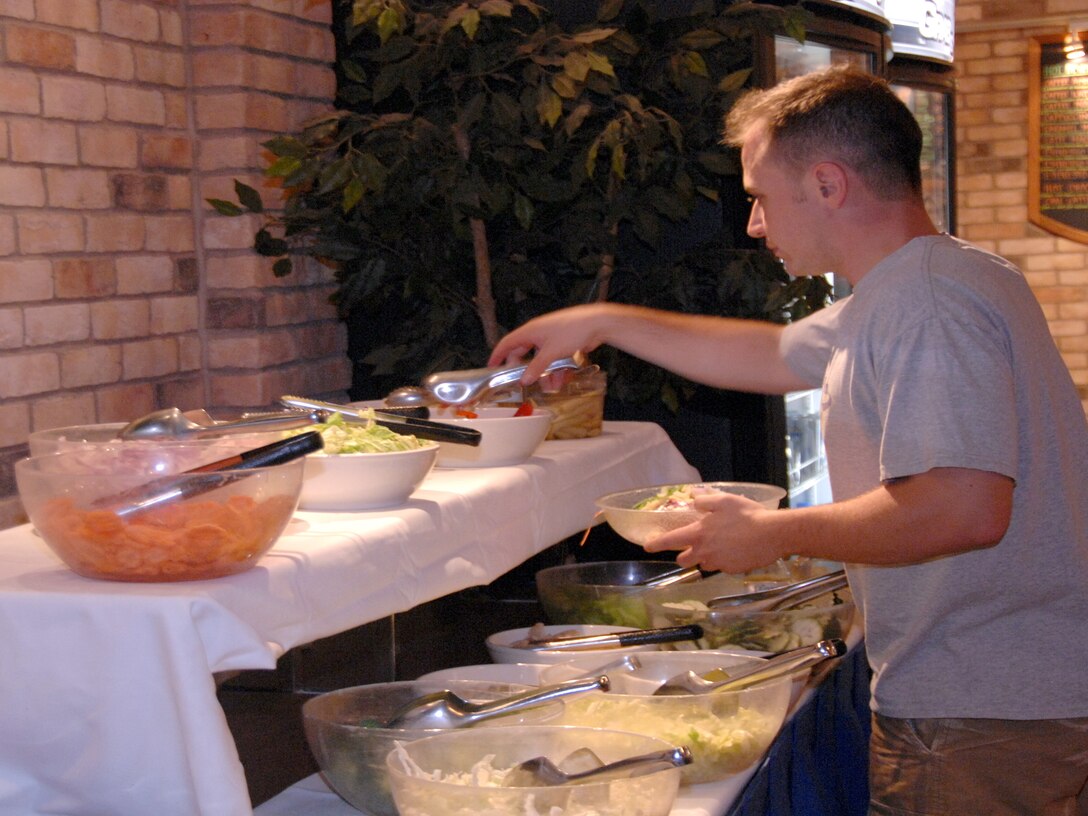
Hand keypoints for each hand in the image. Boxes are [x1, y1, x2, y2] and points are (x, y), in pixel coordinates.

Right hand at [488, 304, 612, 383]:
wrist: (596, 323)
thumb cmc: (572, 330)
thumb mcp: (551, 352)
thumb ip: (536, 367)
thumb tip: (524, 380)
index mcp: (530, 331)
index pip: (507, 343)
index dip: (498, 355)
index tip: (492, 367)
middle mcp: (538, 334)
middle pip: (524, 354)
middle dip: (527, 370)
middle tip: (526, 383)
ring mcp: (550, 338)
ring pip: (541, 360)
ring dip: (545, 374)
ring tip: (552, 386)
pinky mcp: (562, 343)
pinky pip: (553, 359)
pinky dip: (556, 370)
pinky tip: (563, 379)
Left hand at [642, 492, 784, 573]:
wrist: (772, 534)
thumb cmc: (747, 514)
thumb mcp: (725, 500)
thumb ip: (705, 500)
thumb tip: (693, 496)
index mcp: (699, 533)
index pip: (670, 541)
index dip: (656, 543)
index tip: (647, 546)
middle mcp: (704, 552)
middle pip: (683, 560)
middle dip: (683, 555)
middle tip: (691, 546)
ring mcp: (718, 563)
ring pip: (703, 564)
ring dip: (704, 557)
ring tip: (717, 546)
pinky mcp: (731, 570)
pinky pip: (721, 566)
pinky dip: (723, 560)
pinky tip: (734, 550)